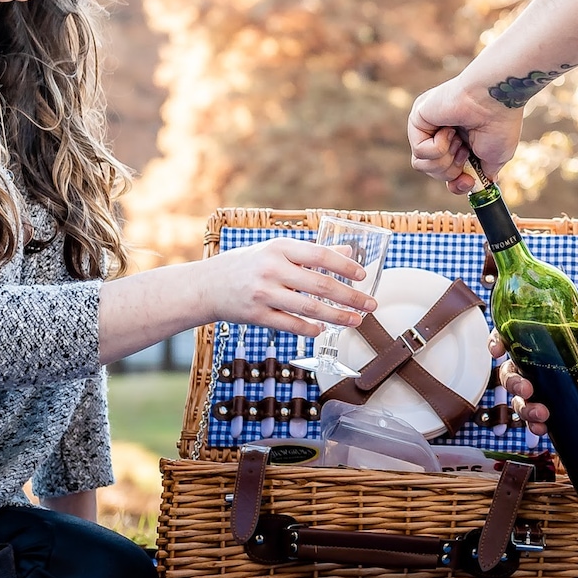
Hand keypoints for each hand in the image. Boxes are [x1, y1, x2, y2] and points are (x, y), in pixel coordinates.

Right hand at [190, 238, 376, 337]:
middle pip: (320, 285)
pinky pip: (290, 325)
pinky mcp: (256, 315)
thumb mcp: (277, 250)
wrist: (207, 285)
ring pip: (309, 308)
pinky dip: (310, 329)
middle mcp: (272, 268)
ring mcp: (263, 293)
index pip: (320, 255)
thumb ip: (311, 253)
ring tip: (355, 321)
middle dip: (350, 297)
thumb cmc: (248, 265)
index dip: (345, 266)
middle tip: (371, 305)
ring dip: (337, 317)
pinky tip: (322, 330)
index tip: (363, 276)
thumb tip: (348, 253)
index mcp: (279, 247)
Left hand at [408, 76, 522, 193]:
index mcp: (458, 139)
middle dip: (451, 170)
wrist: (495, 99)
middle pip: (432, 171)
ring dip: (445, 160)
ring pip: (422, 165)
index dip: (455, 183)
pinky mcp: (417, 119)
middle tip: (466, 152)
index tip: (468, 182)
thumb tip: (475, 184)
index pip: (444, 171)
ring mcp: (427, 126)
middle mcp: (439, 132)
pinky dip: (440, 146)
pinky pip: (420, 151)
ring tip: (459, 141)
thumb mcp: (495, 158)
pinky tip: (450, 129)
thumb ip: (483, 173)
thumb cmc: (499, 123)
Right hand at [496, 309, 577, 437]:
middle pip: (511, 372)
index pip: (513, 337)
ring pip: (522, 400)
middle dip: (512, 383)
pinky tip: (543, 430)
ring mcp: (553, 388)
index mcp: (549, 339)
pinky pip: (540, 420)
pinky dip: (536, 427)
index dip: (497, 341)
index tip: (496, 349)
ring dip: (523, 409)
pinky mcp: (564, 408)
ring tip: (542, 416)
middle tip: (527, 390)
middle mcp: (544, 363)